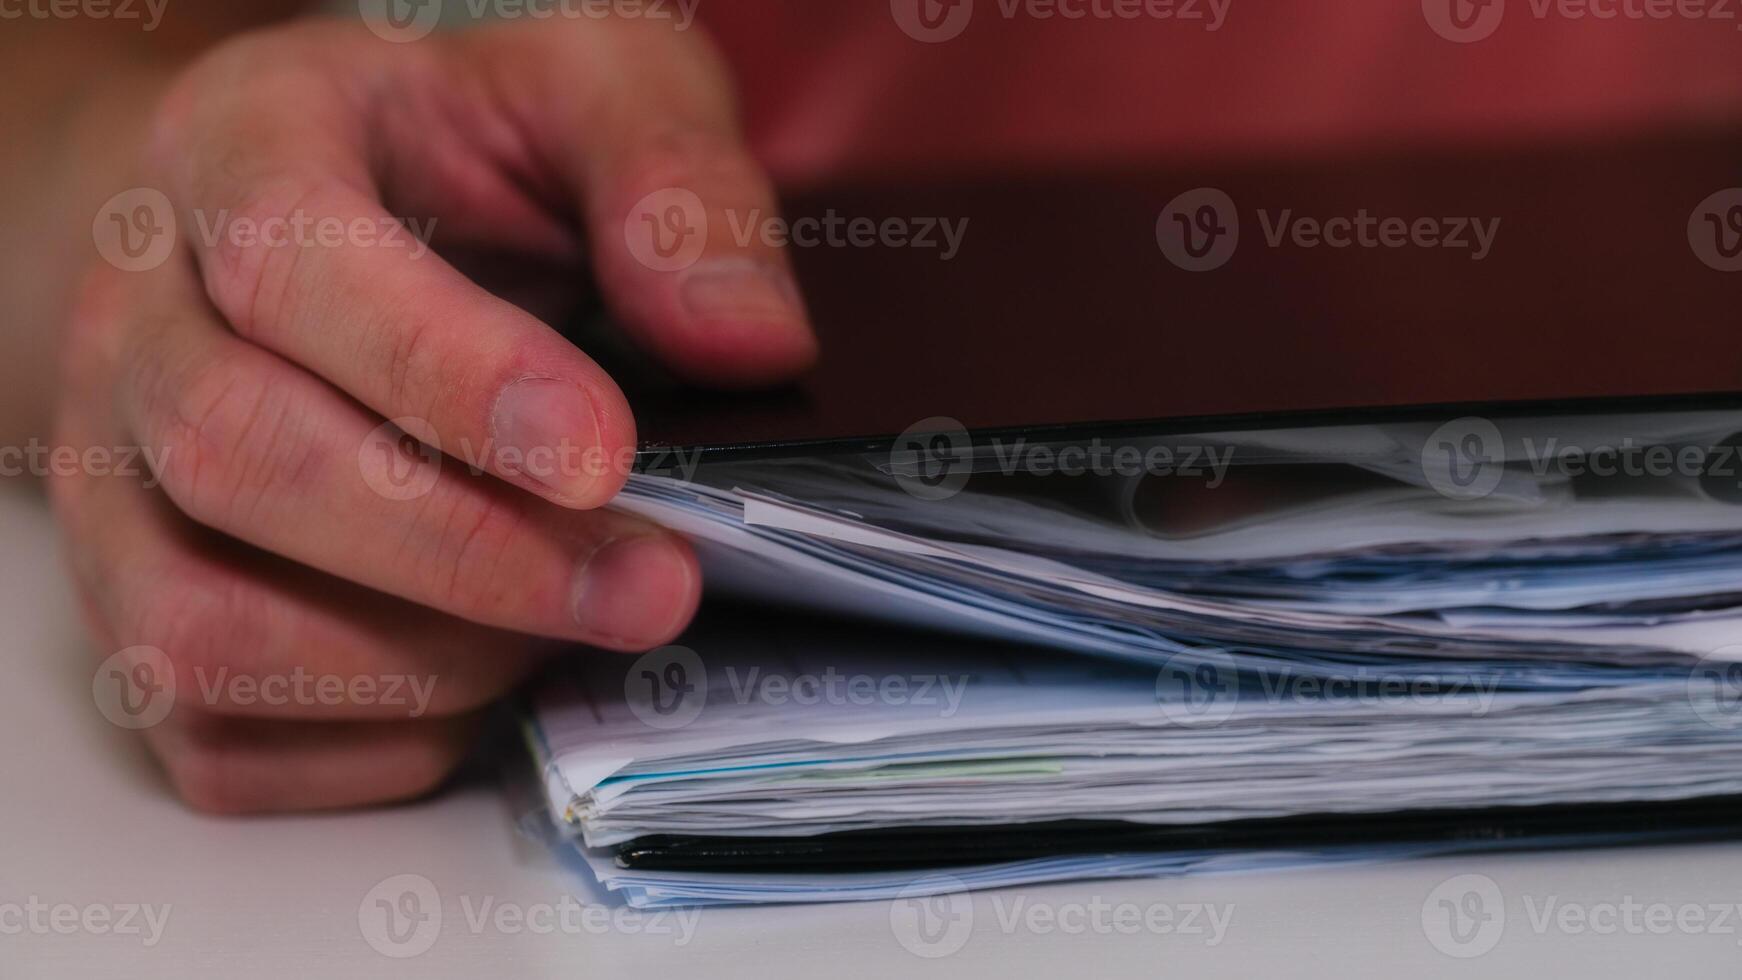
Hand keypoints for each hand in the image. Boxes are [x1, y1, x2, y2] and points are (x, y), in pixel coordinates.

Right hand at [52, 15, 814, 812]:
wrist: (335, 213)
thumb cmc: (462, 153)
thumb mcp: (594, 85)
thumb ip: (671, 181)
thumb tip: (747, 341)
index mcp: (246, 143)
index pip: (293, 263)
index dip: (447, 376)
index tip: (603, 458)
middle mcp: (145, 317)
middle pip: (237, 460)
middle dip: (469, 555)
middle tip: (653, 586)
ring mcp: (116, 478)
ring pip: (197, 626)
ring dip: (419, 666)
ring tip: (571, 625)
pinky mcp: (135, 606)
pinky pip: (216, 737)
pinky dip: (376, 744)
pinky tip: (490, 676)